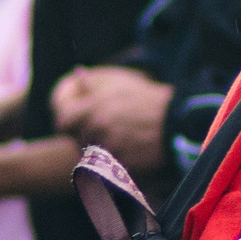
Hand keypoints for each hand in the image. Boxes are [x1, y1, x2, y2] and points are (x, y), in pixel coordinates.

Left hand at [53, 66, 171, 176]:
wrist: (177, 122)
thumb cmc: (150, 100)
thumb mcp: (122, 84)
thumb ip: (94, 82)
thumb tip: (77, 73)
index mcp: (94, 106)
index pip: (63, 122)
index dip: (67, 126)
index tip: (74, 127)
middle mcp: (98, 126)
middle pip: (79, 140)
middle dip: (89, 139)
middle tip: (107, 135)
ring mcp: (110, 145)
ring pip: (94, 154)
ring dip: (103, 151)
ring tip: (123, 142)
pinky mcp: (121, 163)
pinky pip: (110, 166)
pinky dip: (117, 162)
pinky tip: (132, 152)